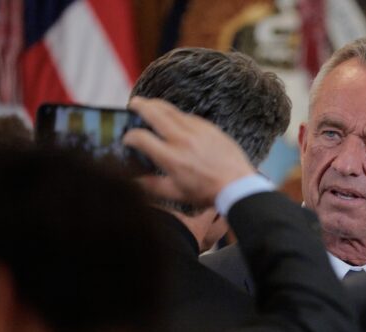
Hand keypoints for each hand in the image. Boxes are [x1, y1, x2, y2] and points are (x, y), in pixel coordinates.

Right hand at [124, 96, 254, 207]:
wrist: (237, 185)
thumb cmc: (208, 193)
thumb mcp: (176, 194)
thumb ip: (151, 186)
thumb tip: (133, 180)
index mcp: (171, 158)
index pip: (141, 137)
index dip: (129, 137)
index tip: (128, 139)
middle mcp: (182, 140)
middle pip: (154, 113)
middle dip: (139, 106)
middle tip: (133, 103)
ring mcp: (197, 131)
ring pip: (172, 110)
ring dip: (157, 105)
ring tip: (149, 104)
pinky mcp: (210, 128)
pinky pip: (189, 116)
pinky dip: (178, 115)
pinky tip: (174, 119)